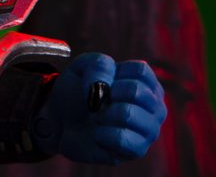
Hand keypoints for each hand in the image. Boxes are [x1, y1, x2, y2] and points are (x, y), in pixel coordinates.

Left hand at [32, 53, 166, 164]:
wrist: (60, 120)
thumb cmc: (78, 92)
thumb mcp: (82, 67)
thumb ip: (98, 65)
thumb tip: (106, 86)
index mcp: (147, 83)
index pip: (140, 71)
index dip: (113, 74)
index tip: (101, 82)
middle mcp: (155, 106)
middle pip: (136, 91)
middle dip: (106, 94)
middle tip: (97, 102)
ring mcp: (149, 130)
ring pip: (129, 115)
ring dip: (103, 114)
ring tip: (98, 118)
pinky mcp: (137, 150)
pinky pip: (121, 139)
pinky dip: (101, 133)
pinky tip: (97, 134)